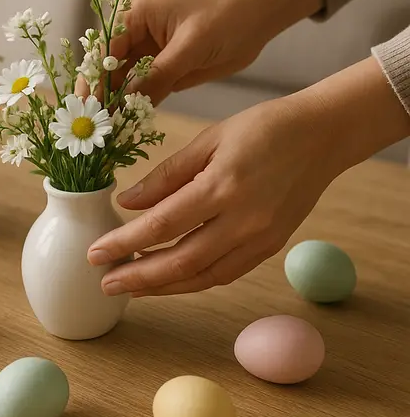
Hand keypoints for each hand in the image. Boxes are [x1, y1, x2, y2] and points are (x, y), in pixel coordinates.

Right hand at [78, 0, 323, 104]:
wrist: (256, 18)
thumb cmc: (223, 18)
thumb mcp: (189, 46)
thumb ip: (157, 74)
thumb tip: (127, 102)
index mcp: (134, 16)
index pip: (105, 49)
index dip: (95, 77)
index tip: (89, 104)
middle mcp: (133, 35)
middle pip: (105, 68)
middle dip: (97, 94)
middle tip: (88, 123)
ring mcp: (146, 56)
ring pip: (120, 84)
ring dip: (112, 105)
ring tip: (102, 132)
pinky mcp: (160, 73)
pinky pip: (140, 93)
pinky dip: (132, 109)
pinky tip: (122, 128)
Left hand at [87, 57, 409, 295]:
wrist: (322, 136)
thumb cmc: (262, 129)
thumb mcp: (208, 139)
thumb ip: (166, 175)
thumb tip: (127, 202)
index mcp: (223, 186)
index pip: (162, 225)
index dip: (125, 243)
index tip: (95, 253)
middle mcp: (244, 221)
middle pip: (181, 261)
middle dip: (138, 277)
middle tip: (104, 283)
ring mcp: (261, 239)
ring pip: (204, 276)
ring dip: (163, 287)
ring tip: (130, 287)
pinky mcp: (271, 247)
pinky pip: (225, 273)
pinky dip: (193, 281)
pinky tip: (169, 280)